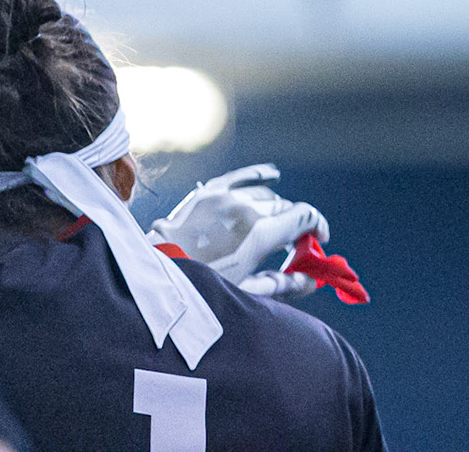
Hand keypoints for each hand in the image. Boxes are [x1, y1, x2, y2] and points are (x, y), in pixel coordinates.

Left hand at [147, 164, 327, 295]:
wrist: (149, 276)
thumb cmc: (197, 289)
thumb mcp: (243, 292)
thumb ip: (283, 284)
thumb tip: (311, 280)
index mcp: (258, 233)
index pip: (305, 217)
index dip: (318, 227)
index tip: (319, 240)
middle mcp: (245, 208)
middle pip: (286, 208)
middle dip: (295, 226)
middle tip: (293, 246)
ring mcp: (224, 197)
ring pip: (266, 195)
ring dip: (276, 210)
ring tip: (272, 228)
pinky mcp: (207, 192)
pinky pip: (243, 176)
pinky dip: (261, 176)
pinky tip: (272, 177)